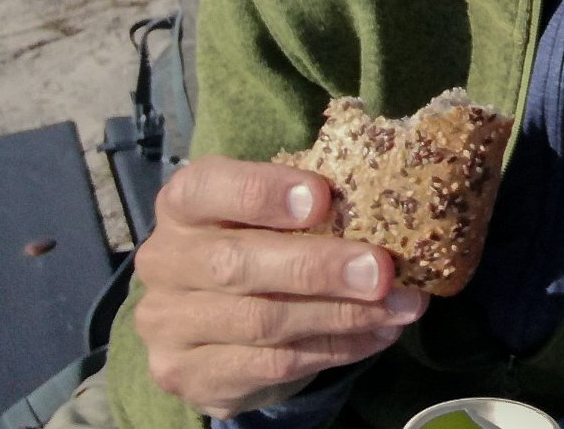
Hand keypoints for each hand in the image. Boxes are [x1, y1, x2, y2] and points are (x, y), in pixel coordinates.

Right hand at [131, 155, 428, 419]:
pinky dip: (335, 349)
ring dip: (342, 315)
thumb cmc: (259, 242)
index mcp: (181, 204)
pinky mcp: (190, 375)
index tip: (323, 197)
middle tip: (382, 269)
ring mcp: (169, 325)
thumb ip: (311, 201)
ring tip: (400, 305)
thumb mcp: (273, 210)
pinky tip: (378, 334)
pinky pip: (272, 365)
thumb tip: (388, 195)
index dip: (263, 192)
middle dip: (318, 267)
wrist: (215, 320)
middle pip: (235, 264)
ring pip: (261, 322)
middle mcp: (163, 262)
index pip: (208, 189)